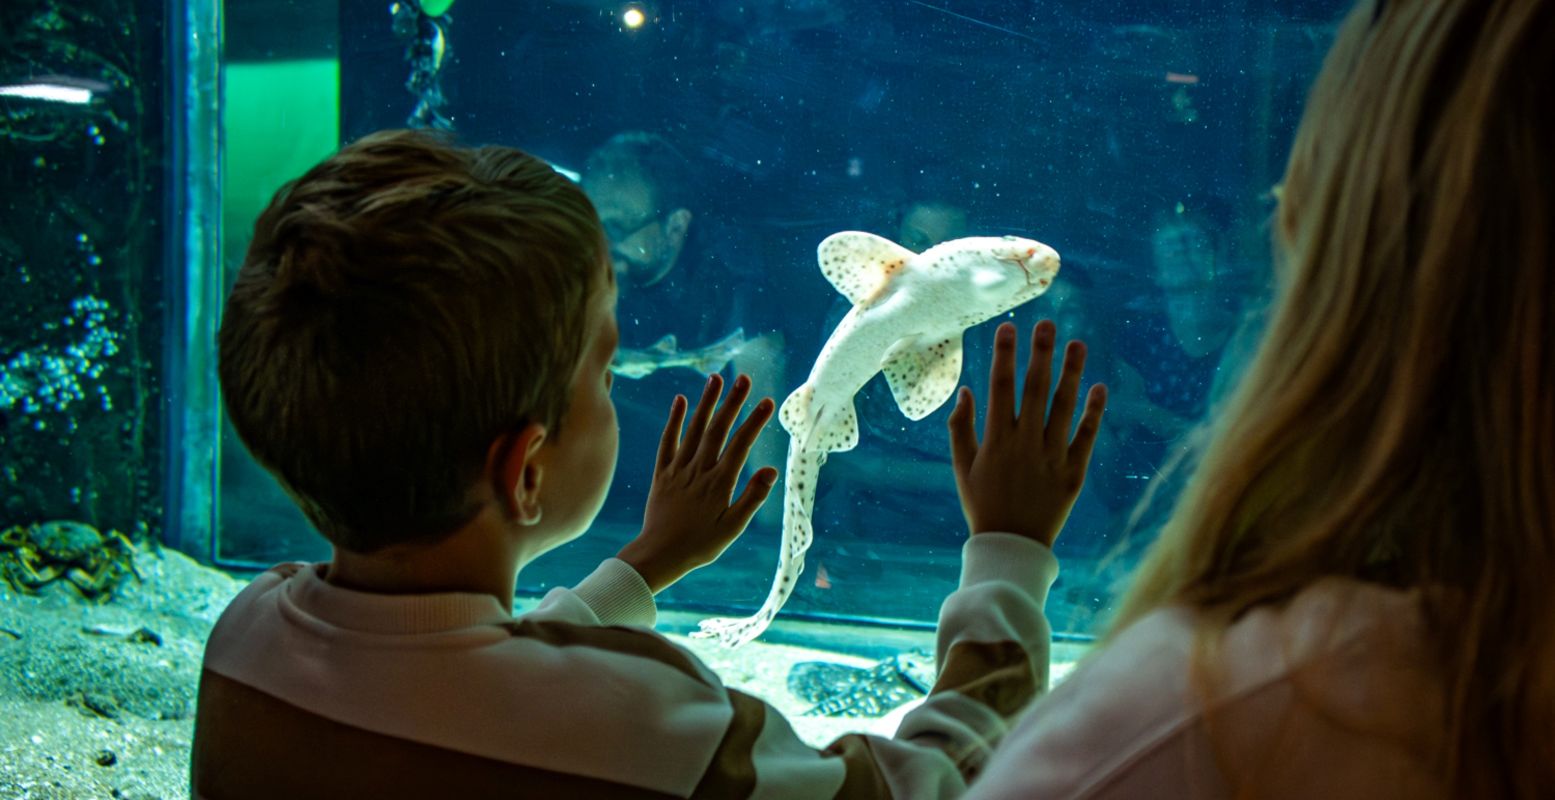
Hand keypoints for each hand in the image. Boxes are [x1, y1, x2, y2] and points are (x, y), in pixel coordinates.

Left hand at [619, 374, 778, 592]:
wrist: (659, 555)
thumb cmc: (700, 545)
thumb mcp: (732, 528)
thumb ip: (752, 498)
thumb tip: (771, 470)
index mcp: (719, 483)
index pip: (740, 445)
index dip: (755, 421)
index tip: (767, 401)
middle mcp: (699, 470)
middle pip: (718, 429)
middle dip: (732, 402)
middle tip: (744, 378)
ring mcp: (678, 469)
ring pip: (694, 429)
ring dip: (706, 402)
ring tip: (716, 378)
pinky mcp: (662, 473)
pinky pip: (668, 442)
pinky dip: (674, 420)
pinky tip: (680, 400)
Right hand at [947, 321, 1106, 546]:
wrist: (1012, 547)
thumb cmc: (982, 505)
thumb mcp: (962, 468)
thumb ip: (961, 428)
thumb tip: (967, 391)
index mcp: (996, 441)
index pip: (1001, 387)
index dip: (1004, 355)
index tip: (1008, 327)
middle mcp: (1025, 444)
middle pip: (1035, 389)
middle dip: (1040, 353)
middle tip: (1047, 324)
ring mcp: (1052, 457)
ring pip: (1064, 407)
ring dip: (1071, 373)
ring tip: (1077, 344)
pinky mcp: (1074, 473)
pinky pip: (1086, 436)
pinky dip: (1093, 412)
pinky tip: (1098, 387)